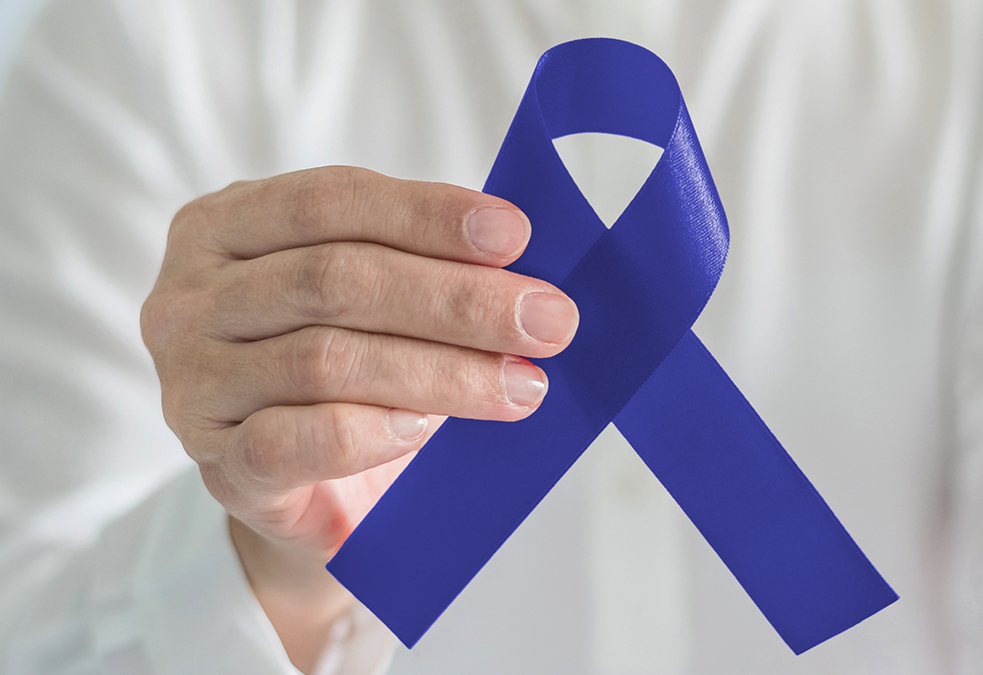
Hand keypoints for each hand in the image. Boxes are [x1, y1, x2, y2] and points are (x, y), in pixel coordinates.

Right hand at [140, 166, 577, 670]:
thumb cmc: (347, 370)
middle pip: (334, 279)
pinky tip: (429, 429)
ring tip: (519, 384)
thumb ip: (418, 265)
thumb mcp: (372, 297)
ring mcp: (193, 385)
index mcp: (223, 228)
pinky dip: (375, 431)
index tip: (515, 234)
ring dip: (442, 371)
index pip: (329, 201)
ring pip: (326, 360)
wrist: (304, 487)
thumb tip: (518, 261)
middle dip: (456, 299)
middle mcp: (191, 300)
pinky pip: (296, 441)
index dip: (426, 214)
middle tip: (547, 321)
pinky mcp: (218, 465)